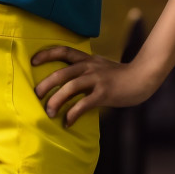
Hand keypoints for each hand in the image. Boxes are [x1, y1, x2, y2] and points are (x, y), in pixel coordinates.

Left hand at [30, 45, 158, 127]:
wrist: (141, 78)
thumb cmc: (119, 76)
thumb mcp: (100, 66)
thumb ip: (85, 70)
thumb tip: (67, 81)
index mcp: (87, 59)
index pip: (63, 51)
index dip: (46, 54)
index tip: (32, 61)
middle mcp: (89, 66)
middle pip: (62, 72)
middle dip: (46, 84)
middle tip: (36, 96)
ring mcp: (97, 79)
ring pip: (70, 87)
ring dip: (56, 100)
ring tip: (49, 112)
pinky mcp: (104, 93)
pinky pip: (84, 104)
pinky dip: (73, 113)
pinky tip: (67, 122)